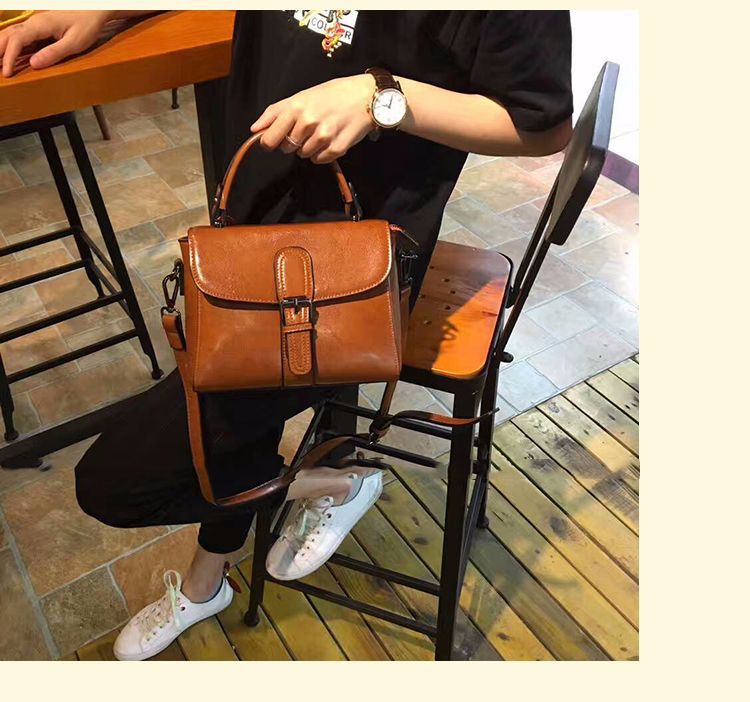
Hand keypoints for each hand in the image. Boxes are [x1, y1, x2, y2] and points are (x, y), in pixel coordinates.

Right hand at [0, 11, 112, 77]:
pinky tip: (6, 52)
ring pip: (11, 33)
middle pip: (8, 34)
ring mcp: (36, 23)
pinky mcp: (40, 27)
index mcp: (40, 25)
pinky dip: (10, 43)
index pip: (17, 40)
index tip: (6, 73)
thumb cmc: (87, 26)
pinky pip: (20, 35)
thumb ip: (54, 53)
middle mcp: (34, 22)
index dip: (9, 57)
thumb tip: (33, 64)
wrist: (94, 10)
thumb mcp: (74, 42)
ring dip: (1, 46)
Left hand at [250, 74, 375, 163]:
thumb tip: (255, 129)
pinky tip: (329, 139)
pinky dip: (321, 153)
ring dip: (308, 147)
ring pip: (303, 155)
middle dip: (292, 141)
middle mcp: (308, 122)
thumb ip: (276, 112)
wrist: (365, 96)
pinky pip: (318, 159)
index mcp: (296, 107)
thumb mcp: (301, 96)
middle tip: (305, 129)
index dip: (269, 142)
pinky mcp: (337, 148)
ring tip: (320, 131)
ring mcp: (323, 136)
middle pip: (286, 148)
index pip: (269, 139)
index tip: (274, 140)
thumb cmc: (332, 94)